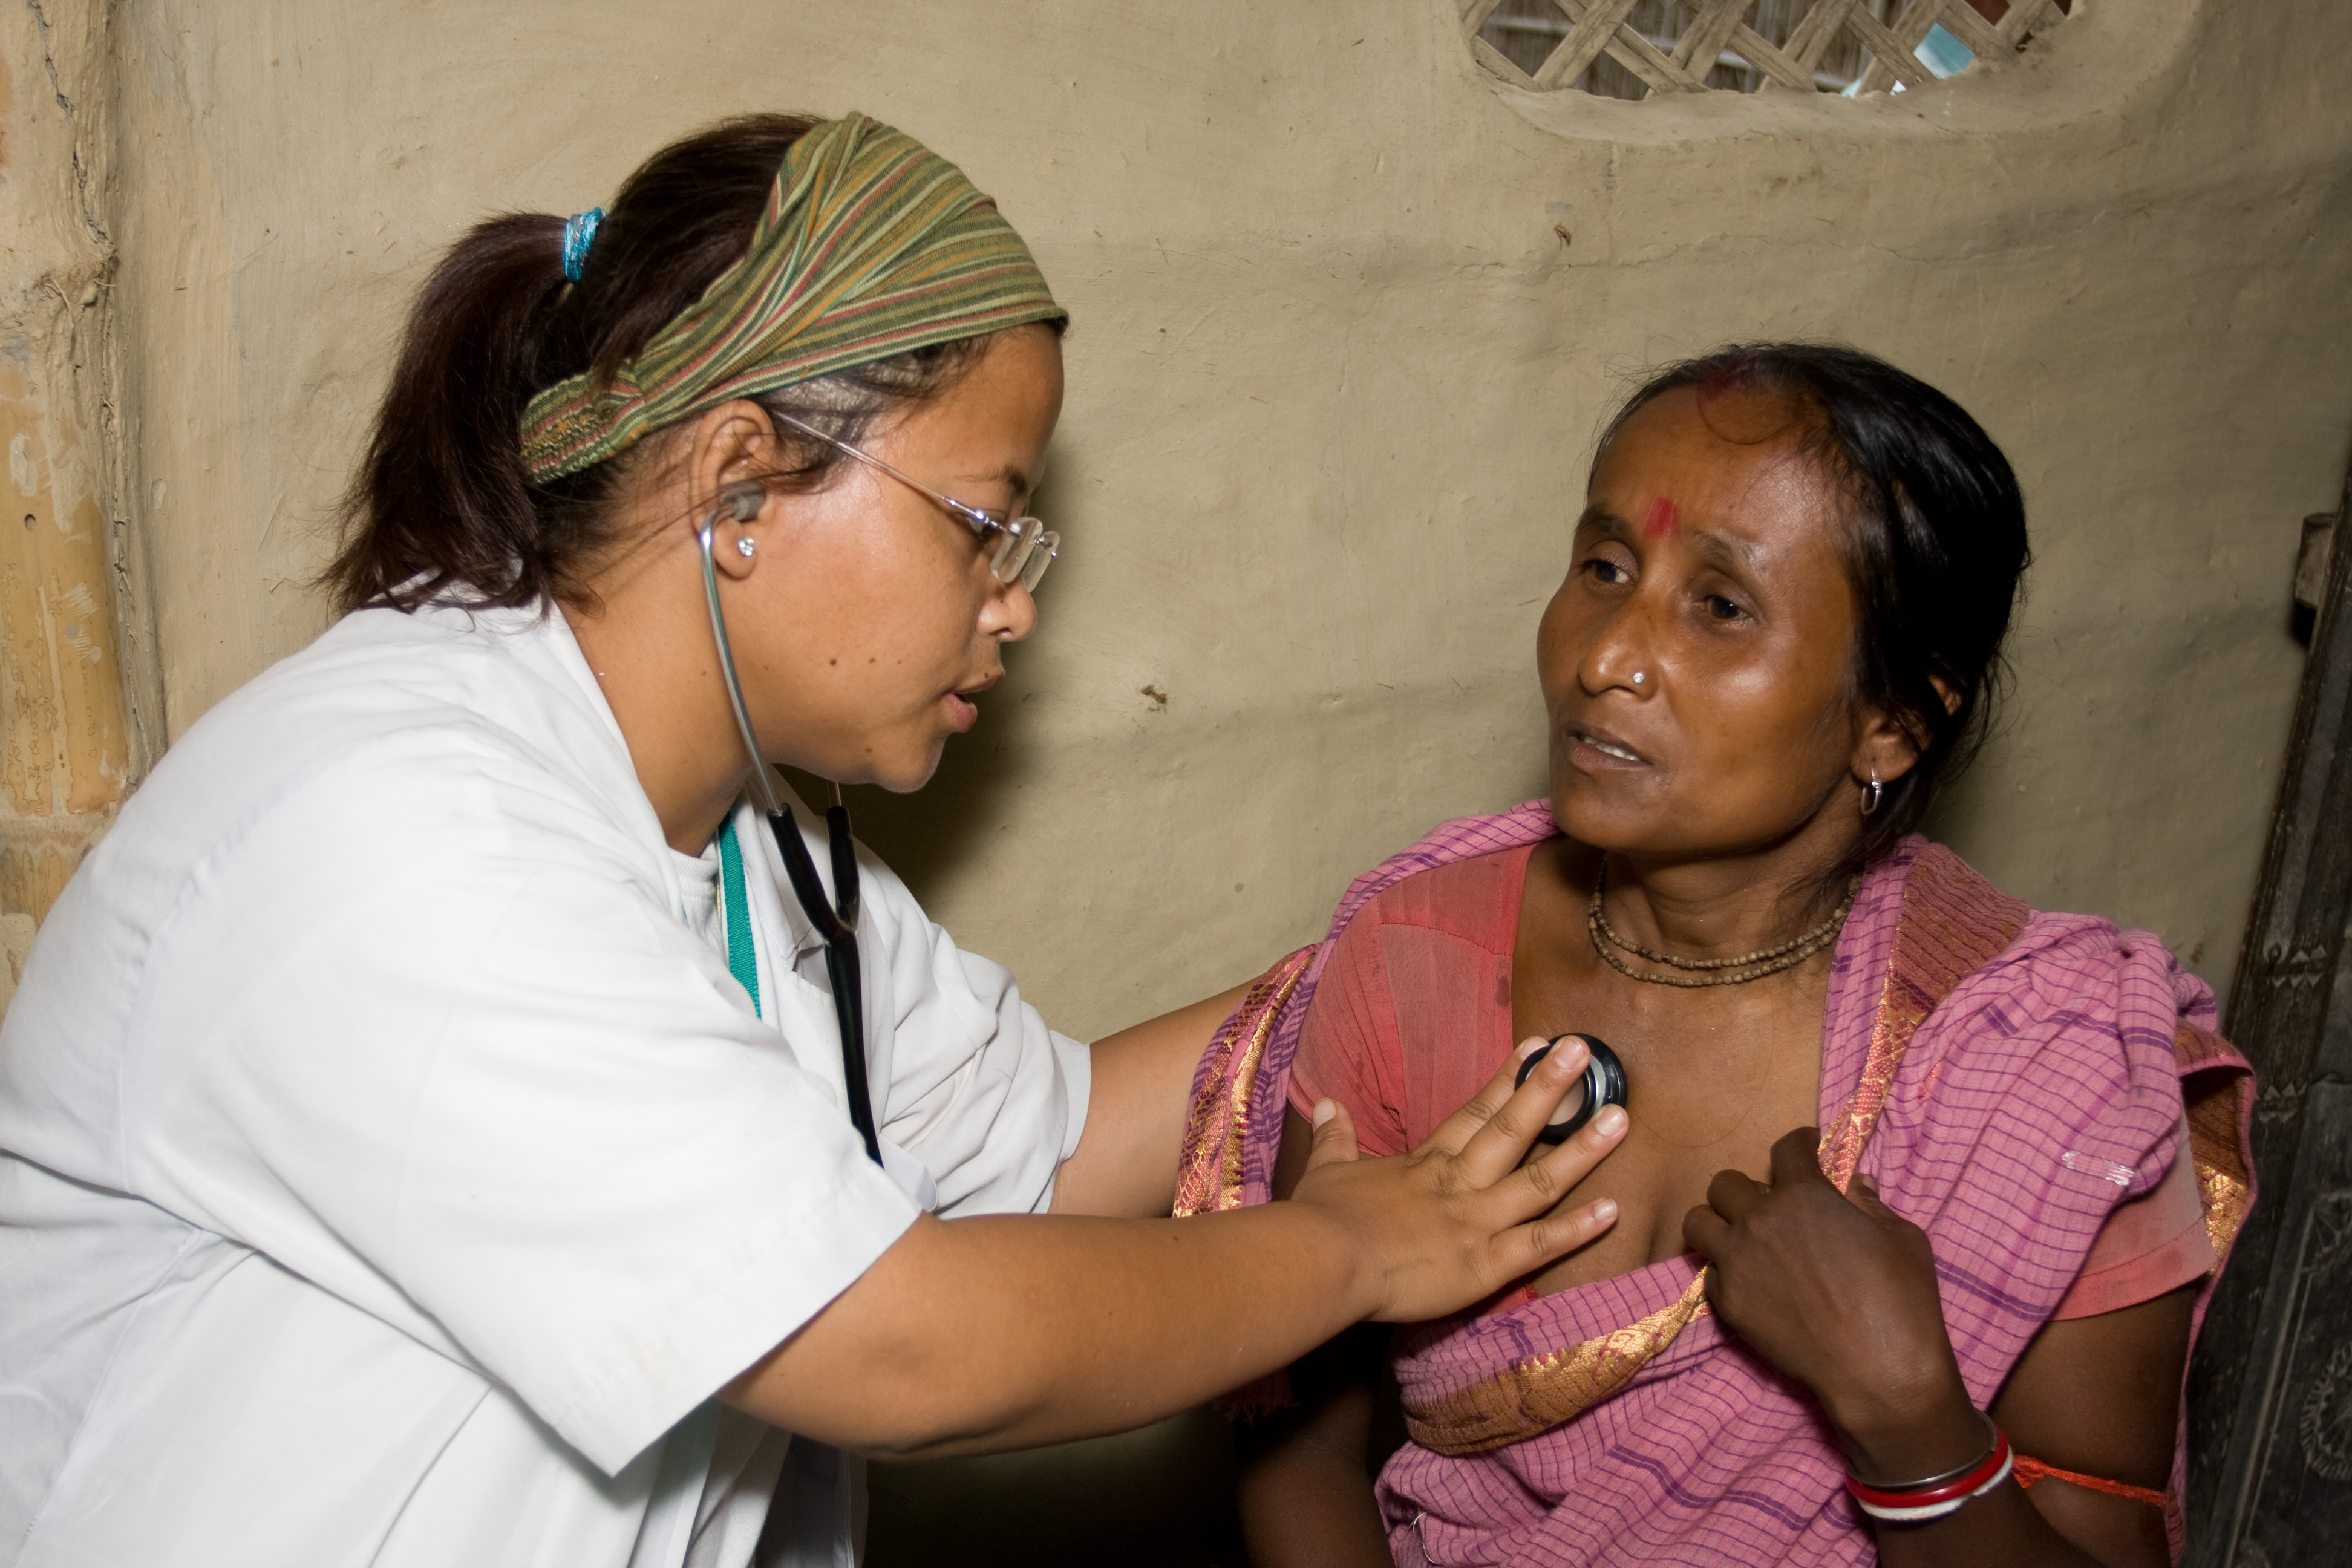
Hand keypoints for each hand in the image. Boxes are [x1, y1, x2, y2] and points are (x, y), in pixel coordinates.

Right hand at [1289, 1036, 1626, 1324]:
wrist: (1323, 1261)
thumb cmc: (1321, 1220)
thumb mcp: (1327, 1171)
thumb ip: (1335, 1136)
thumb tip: (1325, 1102)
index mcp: (1426, 1164)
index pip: (1475, 1113)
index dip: (1509, 1080)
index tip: (1538, 1045)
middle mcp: (1459, 1183)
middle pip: (1512, 1129)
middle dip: (1551, 1089)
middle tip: (1584, 1052)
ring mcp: (1476, 1222)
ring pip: (1538, 1180)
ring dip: (1582, 1150)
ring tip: (1621, 1119)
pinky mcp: (1484, 1266)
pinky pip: (1539, 1245)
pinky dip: (1577, 1230)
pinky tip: (1613, 1210)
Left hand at [1683, 1127, 1981, 1480]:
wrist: (1879, 1371)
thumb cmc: (1902, 1299)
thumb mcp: (1901, 1237)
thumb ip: (1869, 1203)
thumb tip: (1855, 1185)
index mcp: (1803, 1196)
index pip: (1785, 1148)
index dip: (1798, 1144)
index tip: (1806, 1149)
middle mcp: (1759, 1221)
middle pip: (1725, 1183)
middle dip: (1749, 1189)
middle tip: (1772, 1207)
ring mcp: (1737, 1262)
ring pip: (1698, 1222)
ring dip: (1720, 1224)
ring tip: (1743, 1238)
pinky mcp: (1728, 1303)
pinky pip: (1709, 1274)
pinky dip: (1726, 1272)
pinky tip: (1751, 1283)